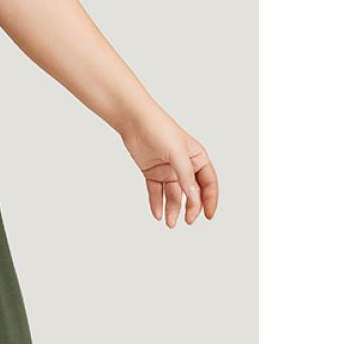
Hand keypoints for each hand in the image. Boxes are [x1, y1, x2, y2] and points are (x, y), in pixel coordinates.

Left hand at [119, 109, 218, 226]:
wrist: (133, 120)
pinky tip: (157, 214)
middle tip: (187, 220)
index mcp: (197, 158)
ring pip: (173, 194)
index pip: (208, 183)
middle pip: (191, 192)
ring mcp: (168, 170)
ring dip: (173, 209)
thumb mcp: (177, 153)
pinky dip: (157, 203)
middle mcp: (184, 165)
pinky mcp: (152, 172)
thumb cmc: (159, 129)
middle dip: (191, 208)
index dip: (210, 200)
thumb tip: (194, 199)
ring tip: (170, 223)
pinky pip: (156, 191)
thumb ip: (186, 176)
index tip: (209, 216)